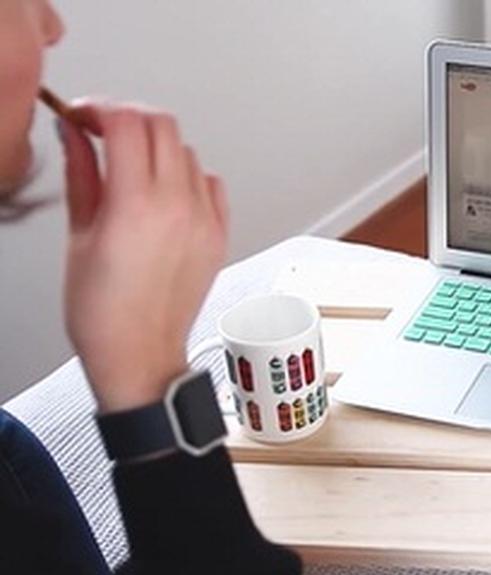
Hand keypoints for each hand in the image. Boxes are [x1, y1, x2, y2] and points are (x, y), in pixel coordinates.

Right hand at [58, 102, 227, 412]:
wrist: (140, 354)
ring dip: (158, 148)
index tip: (83, 117)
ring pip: (188, 153)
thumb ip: (82, 174)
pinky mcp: (220, 235)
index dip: (100, 109)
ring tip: (130, 169)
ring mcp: (205, 220)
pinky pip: (211, 184)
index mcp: (137, 205)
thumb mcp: (79, 235)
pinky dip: (189, 177)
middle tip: (104, 132)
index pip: (128, 123)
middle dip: (129, 119)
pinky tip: (165, 192)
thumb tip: (75, 134)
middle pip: (163, 126)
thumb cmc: (104, 312)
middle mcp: (179, 208)